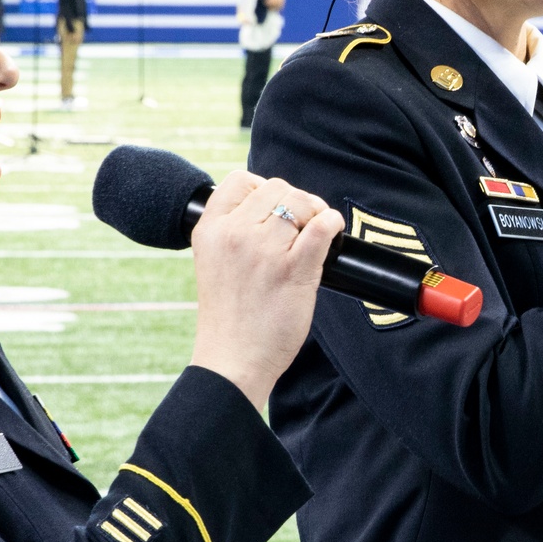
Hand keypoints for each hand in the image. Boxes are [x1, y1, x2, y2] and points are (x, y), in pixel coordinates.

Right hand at [187, 172, 342, 413]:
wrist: (232, 361)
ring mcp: (262, 251)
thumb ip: (234, 230)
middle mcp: (233, 234)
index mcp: (209, 230)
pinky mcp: (292, 270)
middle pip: (277, 187)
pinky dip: (333, 224)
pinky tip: (332, 236)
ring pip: (301, 202)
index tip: (273, 211)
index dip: (263, 189)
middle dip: (295, 203)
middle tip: (301, 228)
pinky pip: (322, 226)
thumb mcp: (214, 261)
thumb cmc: (230, 316)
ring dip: (315, 215)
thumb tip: (275, 203)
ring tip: (313, 237)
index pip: (239, 180)